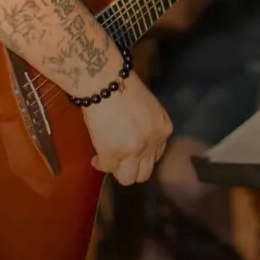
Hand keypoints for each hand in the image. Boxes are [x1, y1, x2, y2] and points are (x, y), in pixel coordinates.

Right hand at [82, 67, 172, 185]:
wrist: (106, 81)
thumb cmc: (124, 85)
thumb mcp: (148, 106)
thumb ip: (148, 125)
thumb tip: (135, 135)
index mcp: (163, 130)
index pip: (156, 155)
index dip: (142, 154)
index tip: (131, 150)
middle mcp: (152, 144)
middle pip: (145, 173)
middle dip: (131, 168)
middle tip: (120, 159)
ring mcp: (133, 152)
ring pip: (128, 178)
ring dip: (117, 171)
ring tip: (108, 161)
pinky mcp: (112, 154)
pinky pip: (107, 168)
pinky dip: (100, 164)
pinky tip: (95, 157)